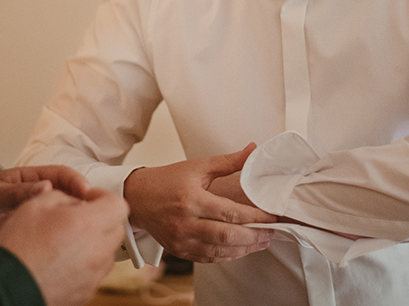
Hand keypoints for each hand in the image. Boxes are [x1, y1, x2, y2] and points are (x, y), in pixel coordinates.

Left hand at [0, 165, 91, 252]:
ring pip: (66, 214)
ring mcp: (40, 214)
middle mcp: (40, 195)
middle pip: (70, 194)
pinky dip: (66, 235)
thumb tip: (46, 186)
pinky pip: (56, 232)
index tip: (86, 191)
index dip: (76, 181)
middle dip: (84, 201)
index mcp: (31, 179)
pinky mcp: (37, 233)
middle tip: (94, 211)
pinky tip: (71, 242)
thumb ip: (18, 192)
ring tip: (87, 227)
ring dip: (77, 218)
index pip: (61, 174)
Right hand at [0, 188, 128, 305]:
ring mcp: (94, 275)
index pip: (118, 205)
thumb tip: (75, 202)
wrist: (8, 287)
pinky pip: (94, 272)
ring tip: (67, 242)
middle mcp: (99, 251)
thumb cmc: (19, 245)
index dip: (104, 197)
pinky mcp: (86, 293)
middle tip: (77, 218)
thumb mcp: (36, 204)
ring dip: (94, 242)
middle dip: (101, 219)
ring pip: (106, 252)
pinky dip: (84, 264)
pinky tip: (61, 261)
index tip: (87, 199)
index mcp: (90, 224)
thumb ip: (63, 195)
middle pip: (116, 229)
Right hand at [123, 143, 276, 262]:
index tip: (271, 216)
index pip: (230, 212)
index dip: (254, 217)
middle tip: (271, 232)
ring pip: (220, 251)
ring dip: (245, 248)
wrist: (137, 198)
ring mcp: (181, 240)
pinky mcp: (179, 251)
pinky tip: (241, 248)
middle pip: (227, 236)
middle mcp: (185, 223)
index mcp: (191, 199)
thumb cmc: (167, 180)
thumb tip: (253, 150)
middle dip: (254, 236)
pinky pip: (209, 258)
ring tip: (262, 241)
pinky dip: (228, 255)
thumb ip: (228, 162)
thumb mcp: (198, 166)